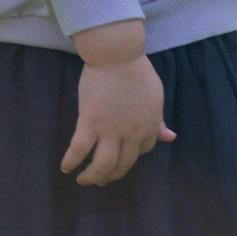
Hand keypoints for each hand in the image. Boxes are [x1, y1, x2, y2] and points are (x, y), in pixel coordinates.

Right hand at [62, 51, 173, 187]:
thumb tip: (171, 137)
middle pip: (123, 164)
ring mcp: (112, 129)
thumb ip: (158, 120)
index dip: (131, 156)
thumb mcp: (154, 97)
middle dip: (111, 175)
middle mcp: (132, 133)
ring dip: (92, 177)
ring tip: (83, 180)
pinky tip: (66, 167)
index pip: (143, 150)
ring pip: (103, 165)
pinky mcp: (91, 122)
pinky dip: (71, 161)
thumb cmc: (136, 71)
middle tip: (100, 180)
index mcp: (149, 125)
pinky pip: (80, 150)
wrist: (118, 55)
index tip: (121, 157)